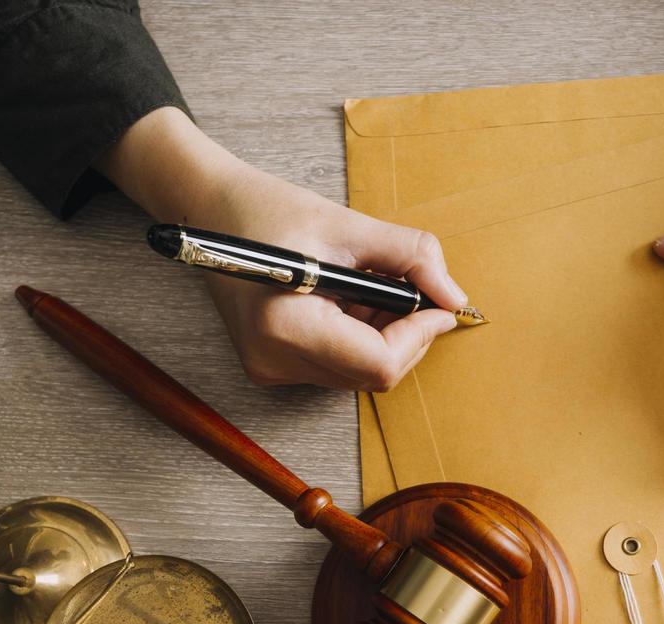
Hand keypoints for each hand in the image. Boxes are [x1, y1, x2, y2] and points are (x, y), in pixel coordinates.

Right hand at [98, 107, 465, 388]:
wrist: (208, 210)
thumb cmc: (268, 209)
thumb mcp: (348, 225)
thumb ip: (410, 257)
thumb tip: (454, 296)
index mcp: (287, 328)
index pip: (379, 364)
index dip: (420, 336)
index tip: (441, 305)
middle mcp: (275, 362)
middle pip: (373, 374)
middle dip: (406, 334)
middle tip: (413, 287)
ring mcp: (271, 368)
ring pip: (359, 373)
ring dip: (384, 334)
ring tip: (372, 282)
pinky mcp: (272, 365)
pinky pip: (338, 365)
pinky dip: (359, 335)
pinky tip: (350, 297)